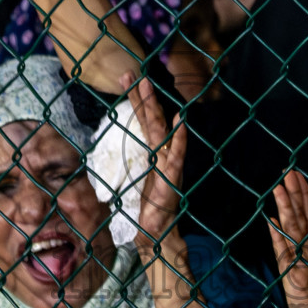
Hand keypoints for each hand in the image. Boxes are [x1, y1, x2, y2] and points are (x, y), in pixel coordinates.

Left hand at [127, 72, 187, 250]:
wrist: (158, 234)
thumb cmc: (150, 209)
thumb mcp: (140, 178)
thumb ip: (140, 161)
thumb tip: (131, 146)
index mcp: (155, 153)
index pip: (145, 121)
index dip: (137, 100)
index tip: (127, 79)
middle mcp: (164, 155)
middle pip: (152, 120)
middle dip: (143, 97)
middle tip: (134, 73)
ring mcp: (169, 166)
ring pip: (160, 132)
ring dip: (155, 108)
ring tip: (149, 85)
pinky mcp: (172, 180)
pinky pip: (176, 157)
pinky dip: (180, 140)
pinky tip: (180, 123)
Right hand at [267, 170, 307, 307]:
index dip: (304, 196)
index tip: (299, 177)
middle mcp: (302, 250)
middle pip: (297, 217)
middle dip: (293, 194)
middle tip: (287, 172)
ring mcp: (294, 261)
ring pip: (288, 229)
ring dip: (284, 209)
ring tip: (279, 189)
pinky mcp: (289, 274)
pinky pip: (283, 252)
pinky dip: (277, 237)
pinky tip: (271, 221)